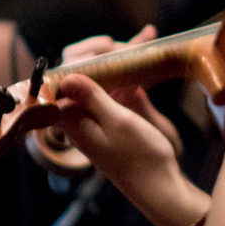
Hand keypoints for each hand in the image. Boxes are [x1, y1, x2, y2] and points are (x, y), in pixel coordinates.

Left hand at [60, 25, 181, 155]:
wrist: (160, 187)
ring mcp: (98, 113)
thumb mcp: (119, 124)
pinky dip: (131, 68)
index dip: (84, 56)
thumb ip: (92, 98)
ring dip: (123, 54)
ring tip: (147, 38)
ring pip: (103, 74)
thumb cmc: (141, 160)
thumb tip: (66, 75)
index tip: (111, 47)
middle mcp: (81, 114)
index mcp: (72, 118)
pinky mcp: (114, 115)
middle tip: (134, 45)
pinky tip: (147, 52)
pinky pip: (117, 85)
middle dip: (106, 51)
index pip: (63, 76)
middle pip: (82, 70)